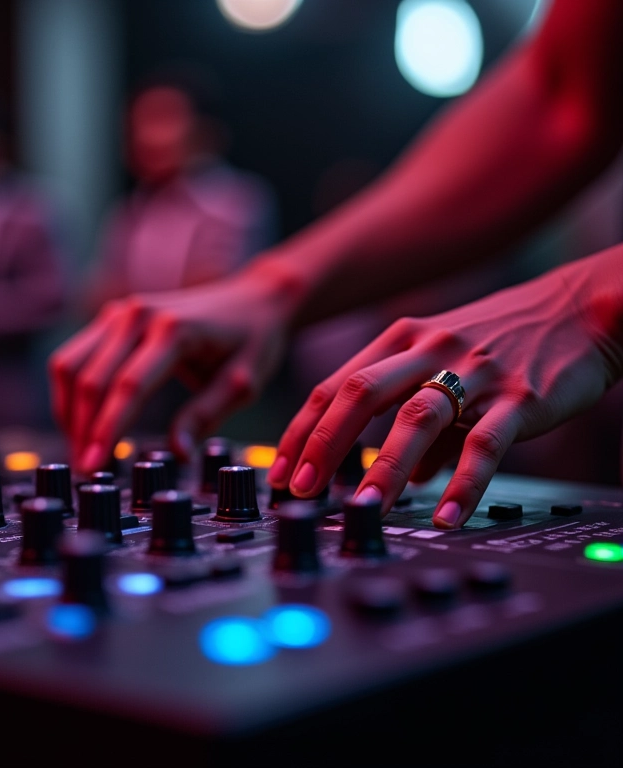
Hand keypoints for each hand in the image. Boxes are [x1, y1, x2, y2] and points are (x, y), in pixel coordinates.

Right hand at [48, 266, 295, 472]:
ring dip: (68, 411)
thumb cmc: (253, 340)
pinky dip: (70, 391)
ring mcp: (121, 312)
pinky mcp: (113, 317)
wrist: (253, 299)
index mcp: (174, 330)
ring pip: (70, 364)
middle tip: (84, 468)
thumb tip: (178, 453)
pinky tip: (80, 421)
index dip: (107, 429)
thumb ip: (206, 416)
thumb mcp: (242, 383)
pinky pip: (76, 355)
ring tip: (81, 449)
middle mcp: (140, 314)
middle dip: (82, 428)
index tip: (94, 464)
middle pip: (91, 378)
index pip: (128, 386)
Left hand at [266, 255, 622, 528]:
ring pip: (416, 417)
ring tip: (362, 509)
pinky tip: (444, 515)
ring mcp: (474, 371)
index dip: (303, 430)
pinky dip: (462, 483)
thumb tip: (402, 478)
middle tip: (301, 490)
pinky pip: (484, 444)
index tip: (282, 470)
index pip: (335, 386)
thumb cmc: (501, 340)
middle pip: (360, 394)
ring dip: (383, 467)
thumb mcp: (443, 363)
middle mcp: (429, 349)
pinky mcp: (520, 397)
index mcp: (402, 340)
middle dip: (323, 444)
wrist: (577, 309)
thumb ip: (415, 418)